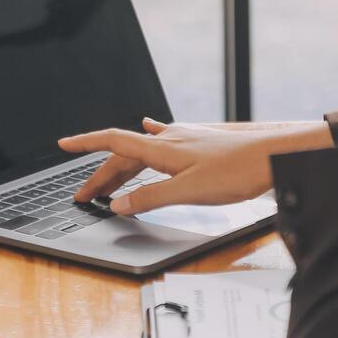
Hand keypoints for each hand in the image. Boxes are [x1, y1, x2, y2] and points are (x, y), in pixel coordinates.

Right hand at [57, 119, 330, 214]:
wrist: (276, 153)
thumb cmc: (238, 171)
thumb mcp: (189, 192)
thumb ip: (151, 198)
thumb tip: (118, 205)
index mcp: (162, 149)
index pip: (113, 142)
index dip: (85, 144)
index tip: (62, 145)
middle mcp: (170, 139)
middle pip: (125, 154)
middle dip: (102, 174)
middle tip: (85, 195)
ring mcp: (186, 139)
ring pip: (144, 151)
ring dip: (124, 167)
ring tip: (110, 183)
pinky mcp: (202, 143)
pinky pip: (165, 141)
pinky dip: (150, 143)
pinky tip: (154, 132)